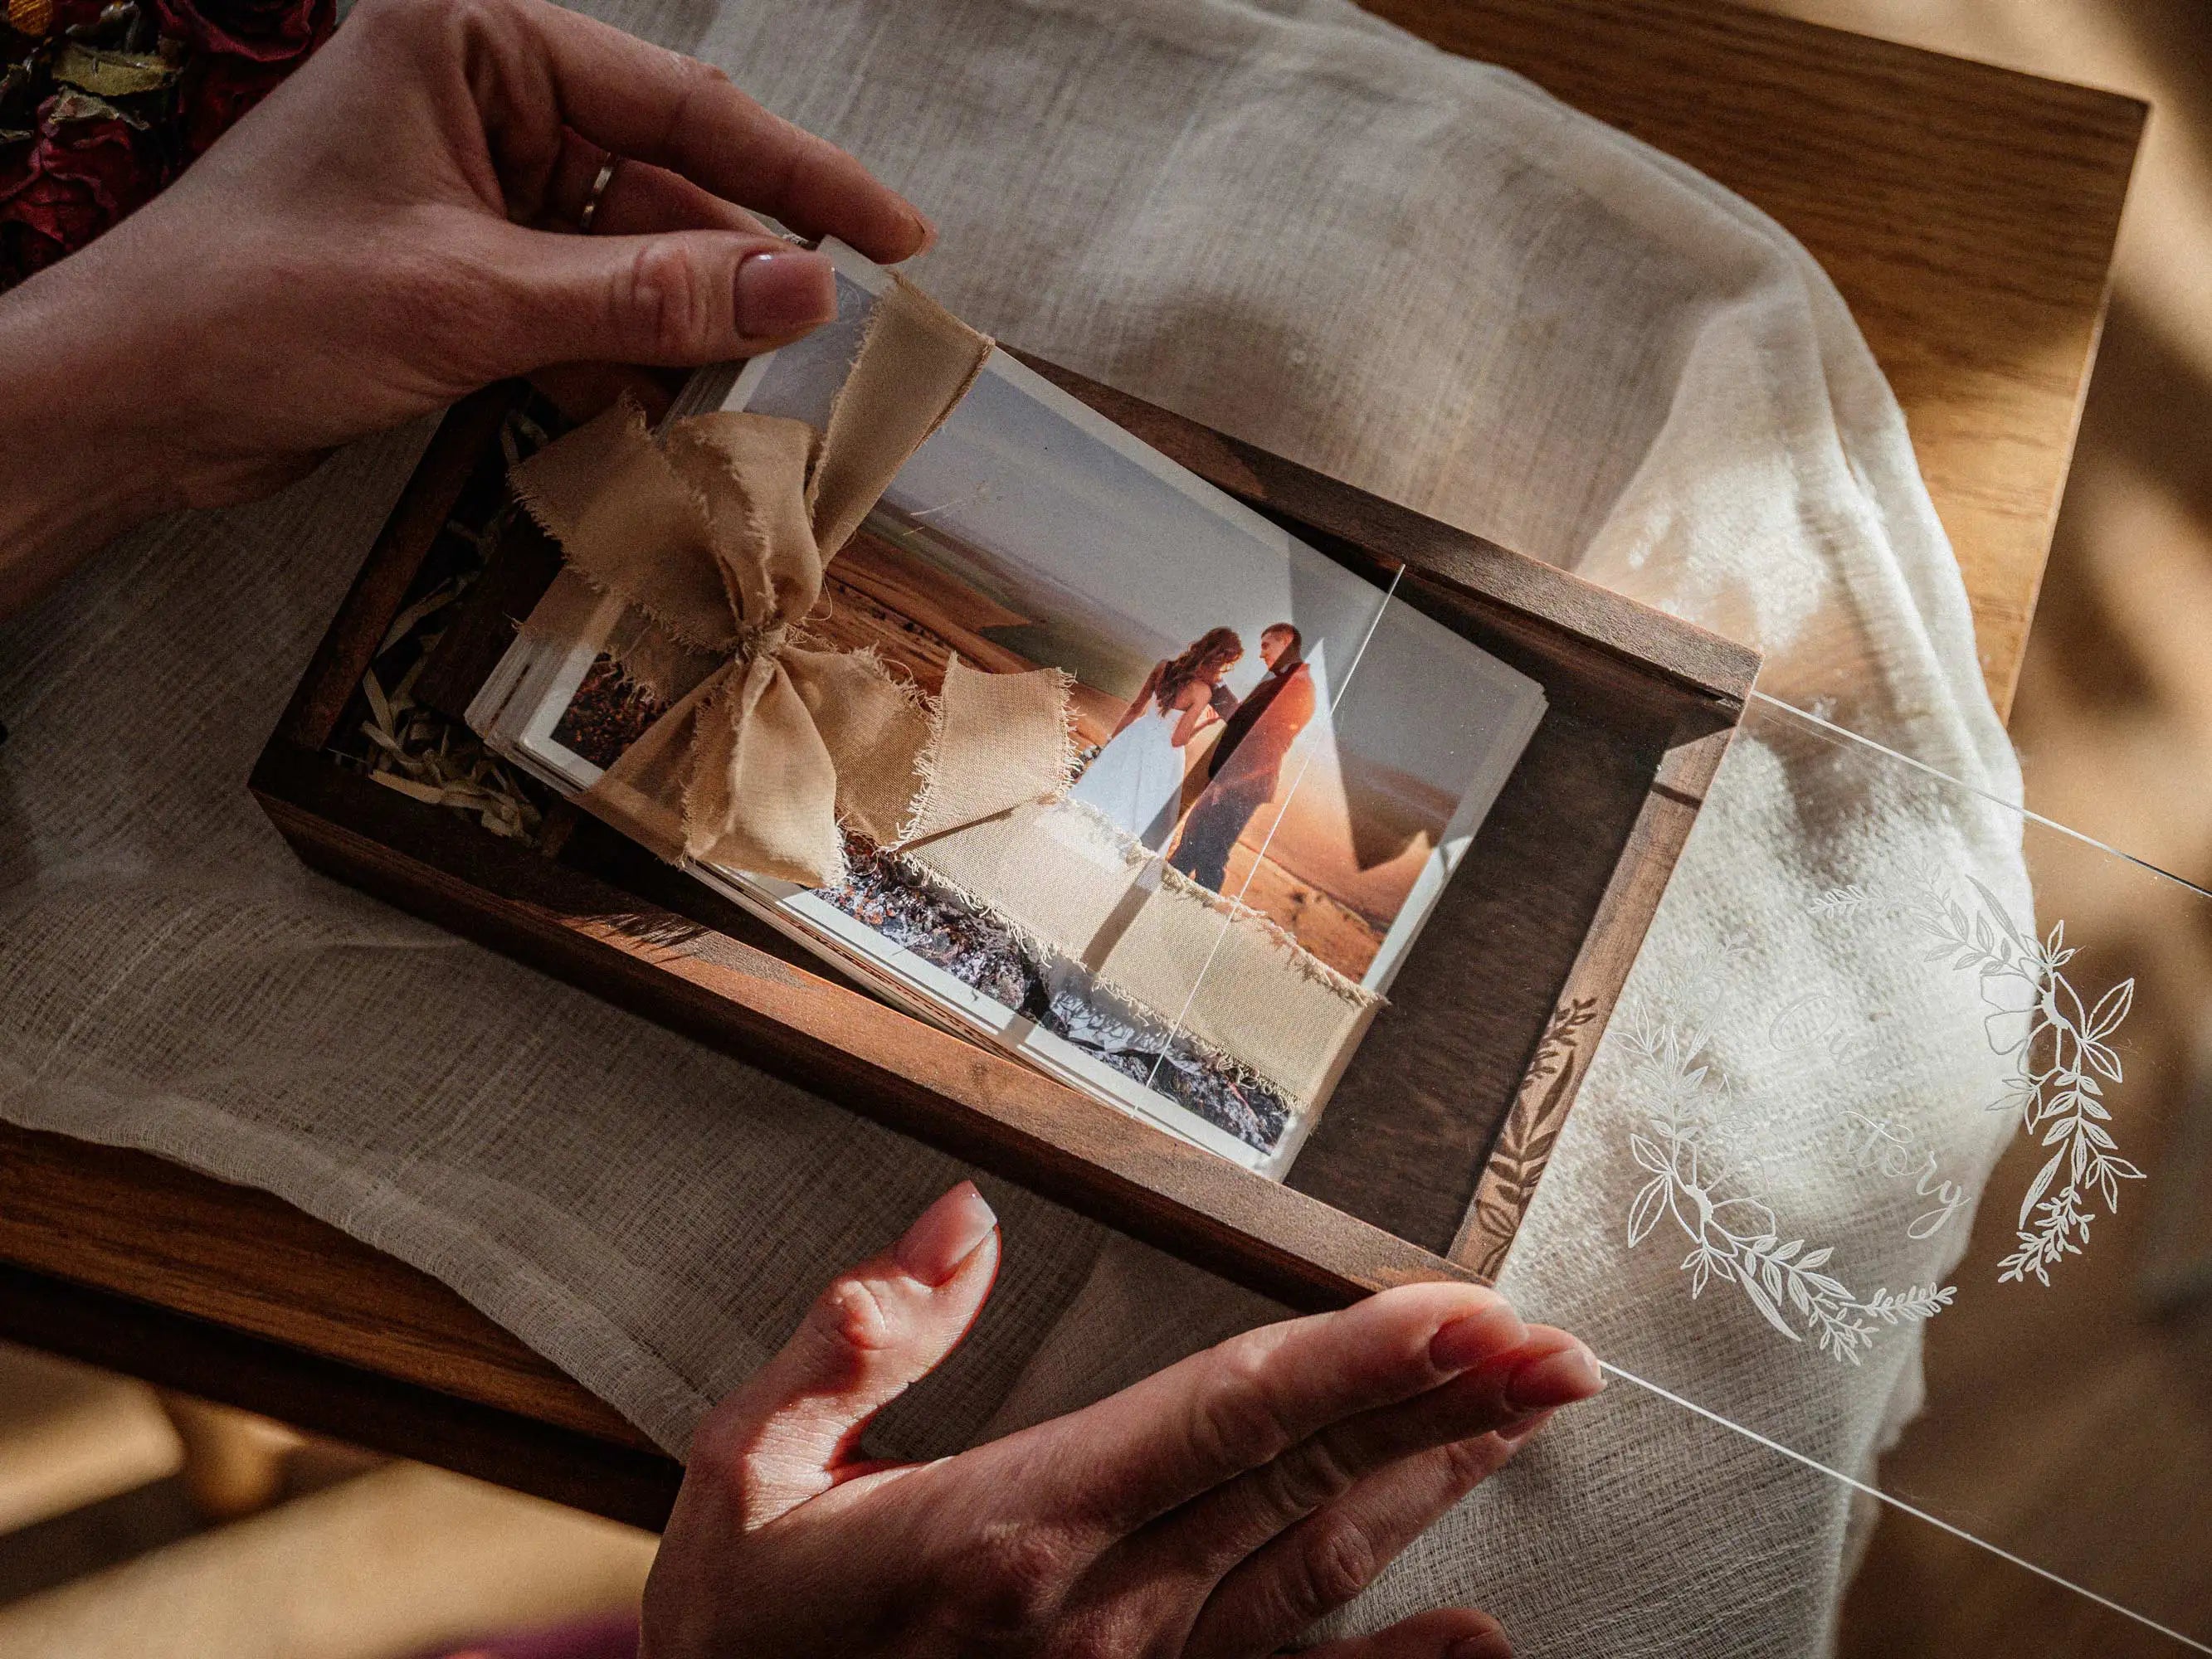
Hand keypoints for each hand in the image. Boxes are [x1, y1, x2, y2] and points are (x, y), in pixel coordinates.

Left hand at [0, 0, 926, 612]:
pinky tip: (643, 418)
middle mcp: (482, 98)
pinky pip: (583, 306)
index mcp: (475, 43)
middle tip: (822, 346)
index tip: (896, 235)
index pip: (679, 106)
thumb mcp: (474, 298)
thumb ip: (647, 295)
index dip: (799, 178)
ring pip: (630, 257)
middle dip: (734, 273)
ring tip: (737, 401)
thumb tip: (802, 289)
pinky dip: (617, 363)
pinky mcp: (465, 267)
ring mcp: (476, 185)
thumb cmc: (256, 307)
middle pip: (664, 184)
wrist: (132, 403)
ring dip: (677, 334)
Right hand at [643, 1182, 1604, 1657]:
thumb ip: (858, 1341)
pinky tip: (1478, 1637)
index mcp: (1018, 1525)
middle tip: (1558, 1349)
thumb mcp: (751, 1472)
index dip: (1362, 1356)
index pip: (1230, 1411)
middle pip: (1310, 1480)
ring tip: (1533, 1421)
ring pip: (1322, 1569)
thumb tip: (957, 1222)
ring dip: (1439, 1490)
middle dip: (1446, 1406)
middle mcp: (1104, 1611)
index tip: (1462, 1310)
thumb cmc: (744, 1640)